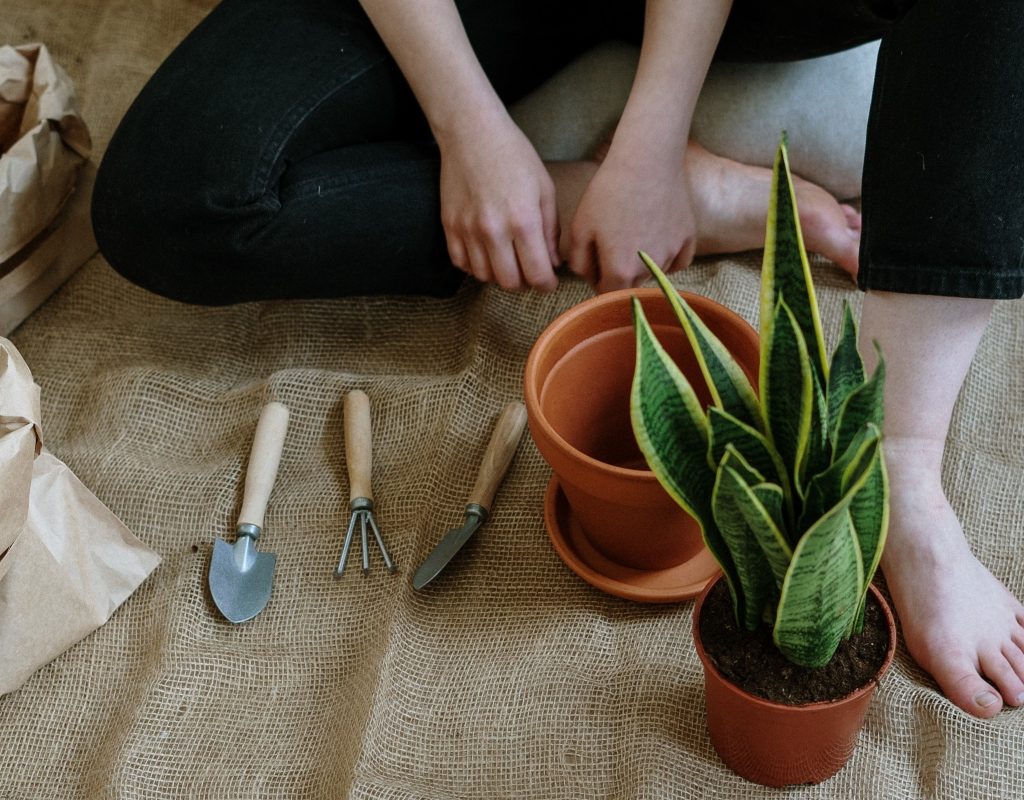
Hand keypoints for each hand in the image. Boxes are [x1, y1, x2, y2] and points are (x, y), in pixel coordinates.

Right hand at [438, 118, 559, 291]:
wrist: (472, 132)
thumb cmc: (514, 156)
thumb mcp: (544, 189)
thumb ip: (550, 230)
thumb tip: (552, 263)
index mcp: (524, 220)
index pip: (537, 274)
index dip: (546, 285)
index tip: (548, 281)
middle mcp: (494, 230)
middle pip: (509, 282)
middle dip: (524, 283)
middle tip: (529, 272)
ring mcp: (467, 229)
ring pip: (484, 276)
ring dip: (499, 275)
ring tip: (508, 260)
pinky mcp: (449, 225)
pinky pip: (461, 263)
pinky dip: (475, 266)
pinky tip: (486, 253)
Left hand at [568, 146, 695, 292]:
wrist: (647, 160)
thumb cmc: (609, 192)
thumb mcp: (580, 228)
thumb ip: (579, 263)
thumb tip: (589, 278)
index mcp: (620, 270)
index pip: (607, 294)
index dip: (598, 281)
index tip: (596, 265)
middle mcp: (649, 270)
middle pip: (631, 286)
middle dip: (620, 274)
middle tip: (613, 245)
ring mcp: (672, 255)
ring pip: (653, 273)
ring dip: (642, 264)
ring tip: (634, 232)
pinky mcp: (689, 240)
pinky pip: (677, 262)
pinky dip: (667, 257)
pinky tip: (657, 239)